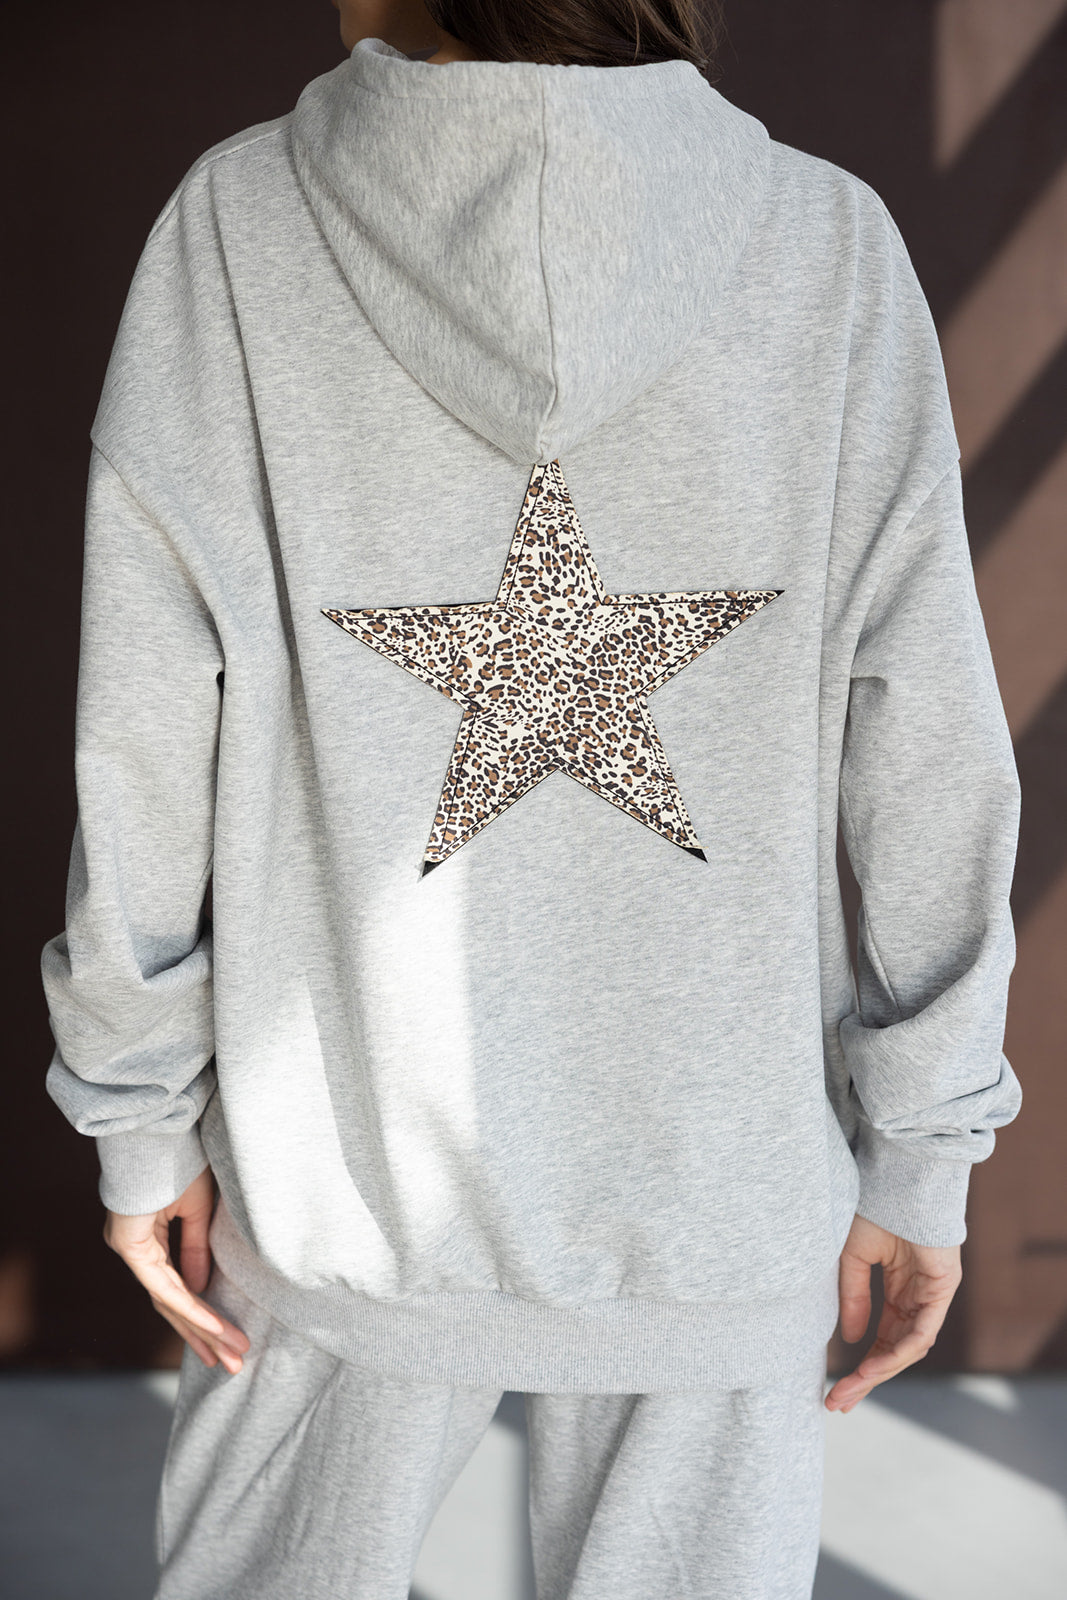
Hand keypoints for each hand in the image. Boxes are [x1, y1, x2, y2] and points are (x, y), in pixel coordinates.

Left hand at [103, 1165, 250, 1372]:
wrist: (160, 1128)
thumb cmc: (179, 1159)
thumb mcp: (199, 1211)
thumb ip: (196, 1250)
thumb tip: (202, 1288)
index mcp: (147, 1240)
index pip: (176, 1289)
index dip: (202, 1316)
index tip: (229, 1339)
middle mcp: (135, 1249)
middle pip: (171, 1306)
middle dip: (205, 1336)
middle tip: (233, 1363)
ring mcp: (129, 1249)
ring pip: (168, 1303)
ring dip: (203, 1330)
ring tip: (233, 1353)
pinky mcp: (129, 1245)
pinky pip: (163, 1287)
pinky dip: (192, 1306)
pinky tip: (215, 1326)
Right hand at [824, 1212, 961, 1411]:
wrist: (896, 1180)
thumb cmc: (874, 1208)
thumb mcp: (852, 1259)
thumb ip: (854, 1299)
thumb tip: (854, 1340)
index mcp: (898, 1289)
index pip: (882, 1338)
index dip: (860, 1364)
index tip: (835, 1387)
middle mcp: (917, 1298)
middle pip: (894, 1350)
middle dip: (867, 1378)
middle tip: (839, 1401)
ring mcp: (932, 1295)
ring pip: (909, 1347)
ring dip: (880, 1370)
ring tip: (853, 1386)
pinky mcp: (943, 1290)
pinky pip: (923, 1330)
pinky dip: (899, 1350)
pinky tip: (874, 1364)